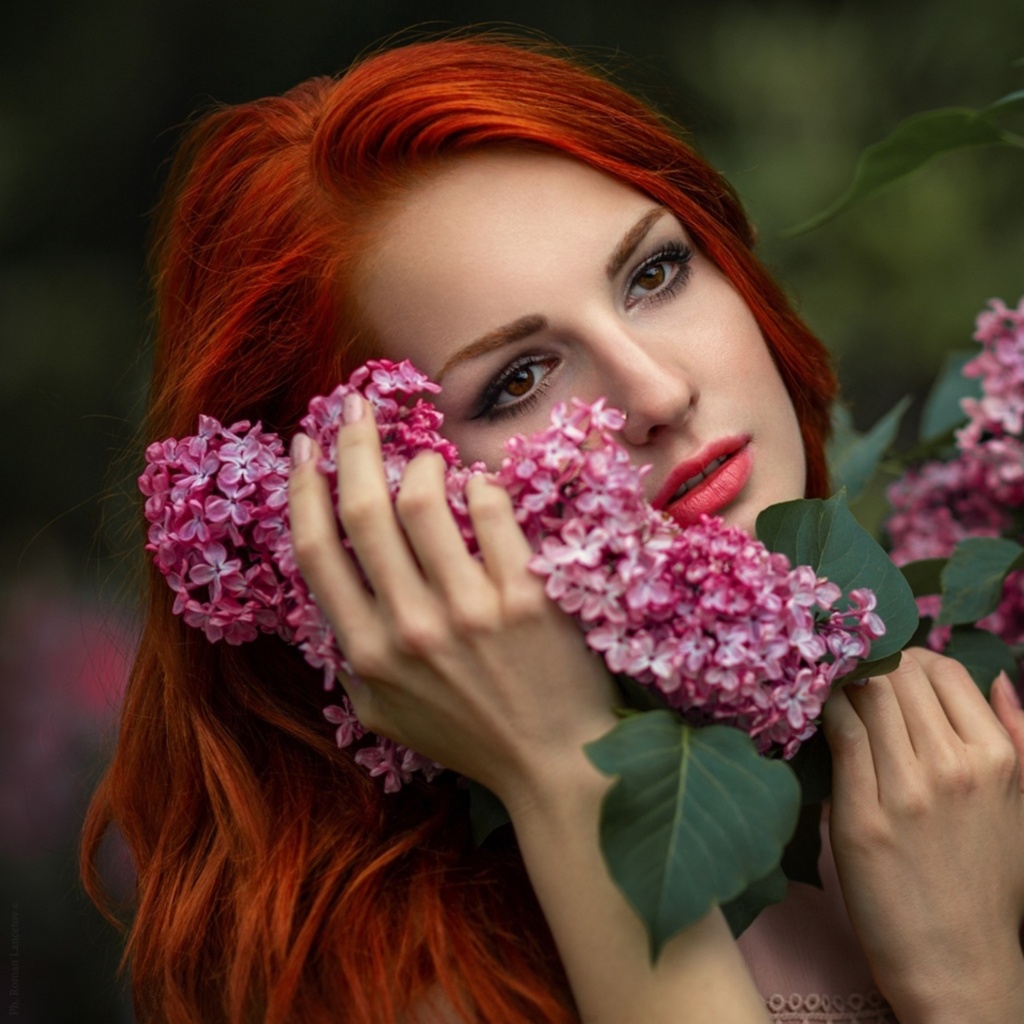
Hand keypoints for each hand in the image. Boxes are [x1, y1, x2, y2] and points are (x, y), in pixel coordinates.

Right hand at [286, 395, 616, 808]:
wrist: (554, 761)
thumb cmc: (468, 733)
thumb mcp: (385, 711)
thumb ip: (351, 654)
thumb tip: (335, 585)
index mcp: (369, 655)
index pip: (317, 552)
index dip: (304, 489)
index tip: (304, 447)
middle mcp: (412, 628)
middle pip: (364, 510)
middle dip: (352, 444)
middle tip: (354, 408)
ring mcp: (471, 610)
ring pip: (423, 498)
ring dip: (419, 461)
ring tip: (426, 458)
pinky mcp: (527, 596)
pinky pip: (491, 510)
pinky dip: (478, 487)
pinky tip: (477, 489)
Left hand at [824, 649, 1023, 1022]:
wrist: (960, 965)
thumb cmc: (986, 882)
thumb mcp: (1019, 805)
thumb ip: (1017, 735)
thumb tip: (1000, 677)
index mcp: (996, 759)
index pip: (943, 668)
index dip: (908, 659)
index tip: (884, 669)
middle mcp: (954, 767)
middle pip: (899, 674)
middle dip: (870, 665)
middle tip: (847, 674)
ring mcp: (908, 792)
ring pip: (865, 695)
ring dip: (841, 682)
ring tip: (827, 689)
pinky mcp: (862, 818)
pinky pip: (838, 734)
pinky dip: (824, 711)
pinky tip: (815, 714)